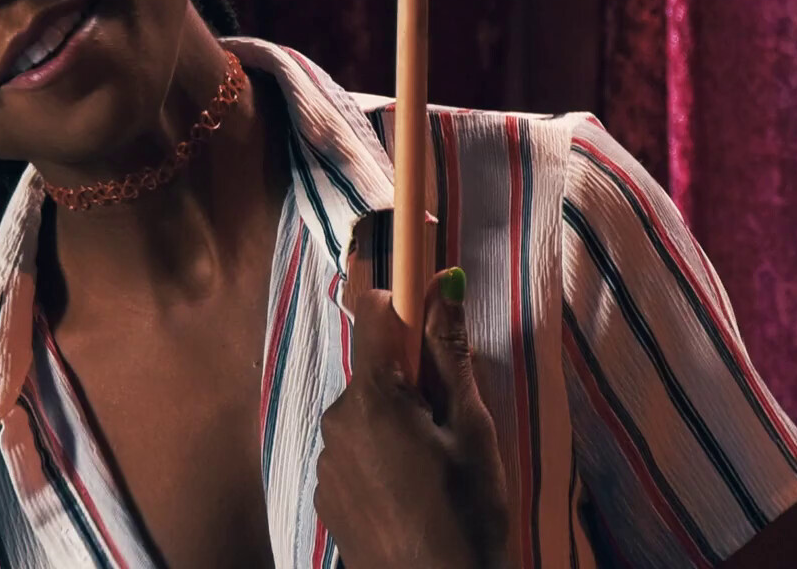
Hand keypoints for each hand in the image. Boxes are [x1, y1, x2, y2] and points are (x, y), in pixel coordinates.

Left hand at [315, 267, 507, 568]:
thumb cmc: (466, 513)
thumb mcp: (471, 430)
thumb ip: (450, 353)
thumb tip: (442, 282)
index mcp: (372, 398)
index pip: (373, 314)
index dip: (403, 305)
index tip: (431, 322)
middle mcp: (335, 421)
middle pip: (374, 373)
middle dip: (409, 385)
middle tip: (449, 426)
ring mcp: (325, 462)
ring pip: (365, 417)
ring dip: (394, 426)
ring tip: (432, 472)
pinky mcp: (325, 496)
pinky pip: (354, 456)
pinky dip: (379, 462)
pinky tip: (409, 496)